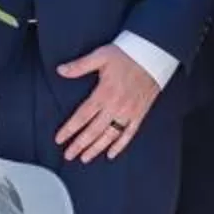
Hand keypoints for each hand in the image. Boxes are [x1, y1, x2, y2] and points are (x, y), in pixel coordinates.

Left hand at [55, 45, 162, 162]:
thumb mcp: (100, 56)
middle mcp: (115, 106)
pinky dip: (120, 146)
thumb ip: (79, 66)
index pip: (82, 116)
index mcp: (104, 93)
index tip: (59, 139)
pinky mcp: (139, 114)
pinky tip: (110, 154)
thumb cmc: (126, 54)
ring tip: (85, 158)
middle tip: (68, 155)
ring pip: (110, 136)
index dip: (69, 129)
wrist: (153, 55)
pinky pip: (129, 134)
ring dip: (96, 148)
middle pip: (94, 131)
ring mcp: (128, 112)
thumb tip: (60, 70)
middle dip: (79, 145)